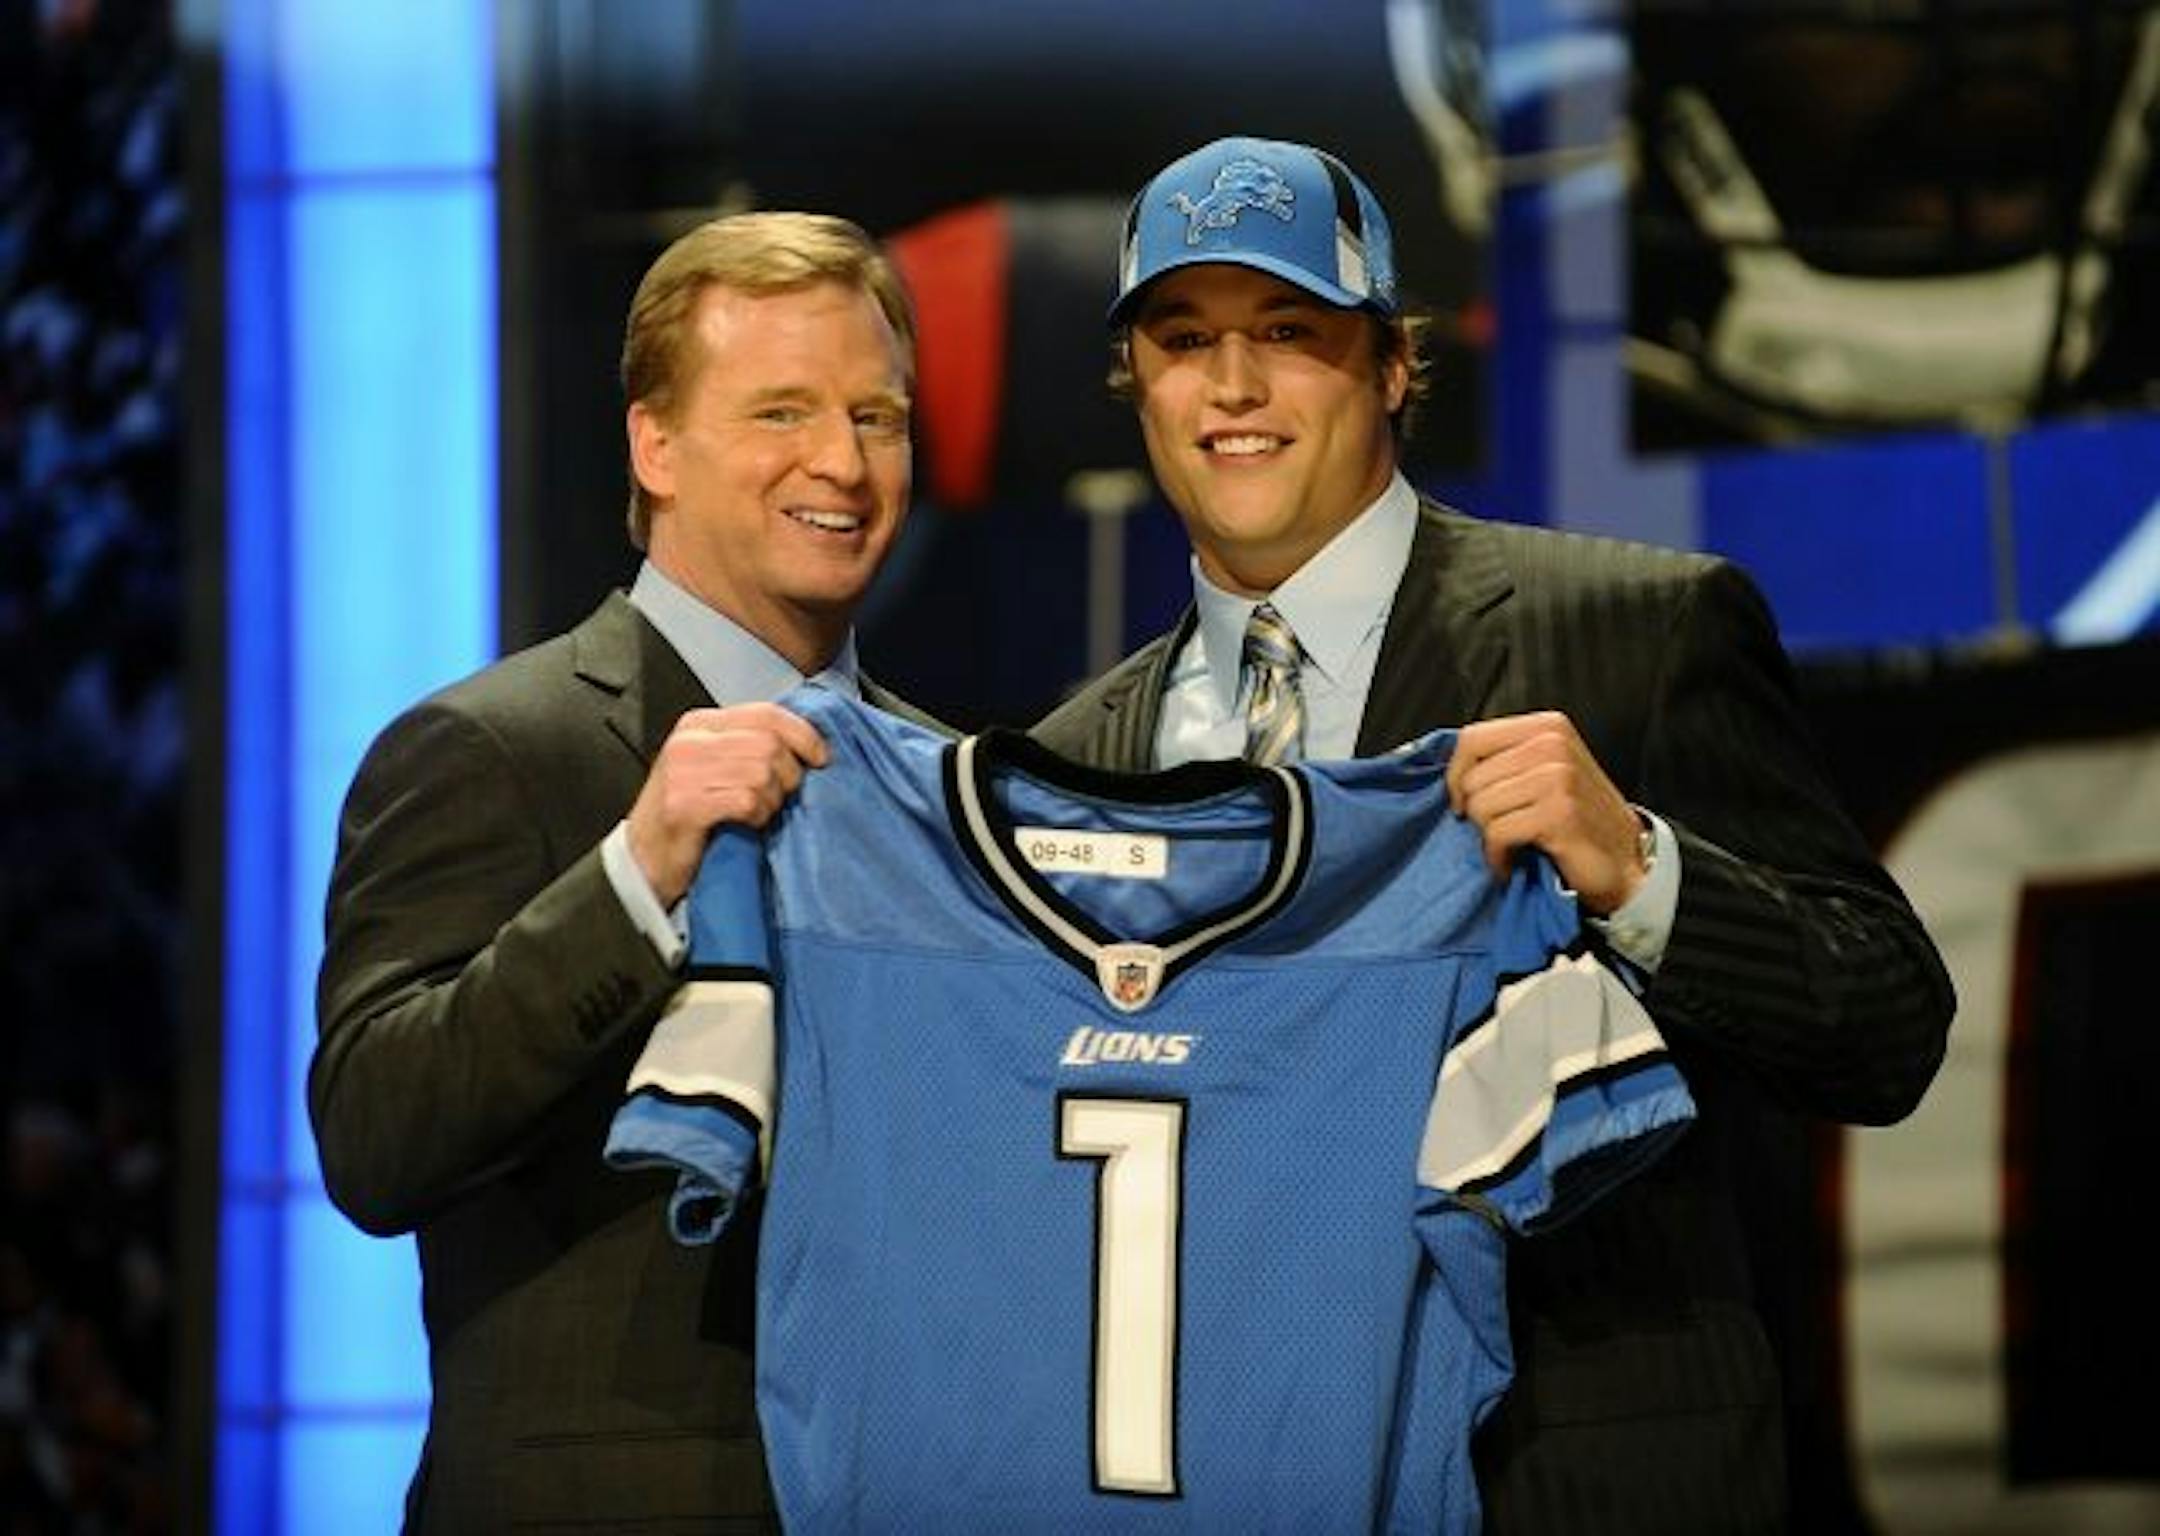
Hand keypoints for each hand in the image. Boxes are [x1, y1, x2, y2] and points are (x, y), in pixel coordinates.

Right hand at [625, 703, 828, 905]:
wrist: (644, 861)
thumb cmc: (689, 816)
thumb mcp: (715, 767)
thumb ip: (750, 747)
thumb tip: (810, 743)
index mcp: (699, 724)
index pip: (767, 714)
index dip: (804, 735)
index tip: (821, 758)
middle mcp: (689, 740)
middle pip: (770, 744)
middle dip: (789, 774)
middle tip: (782, 798)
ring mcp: (683, 771)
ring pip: (762, 772)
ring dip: (772, 799)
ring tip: (759, 813)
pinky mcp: (684, 804)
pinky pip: (746, 800)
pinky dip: (757, 815)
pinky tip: (747, 824)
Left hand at [1445, 710, 1647, 914]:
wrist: (1624, 859)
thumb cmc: (1577, 819)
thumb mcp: (1544, 772)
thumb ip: (1504, 759)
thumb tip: (1448, 767)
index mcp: (1546, 727)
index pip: (1471, 738)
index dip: (1456, 775)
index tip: (1463, 801)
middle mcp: (1553, 744)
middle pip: (1472, 778)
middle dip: (1477, 813)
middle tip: (1503, 830)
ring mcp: (1558, 776)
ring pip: (1481, 806)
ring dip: (1489, 837)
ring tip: (1512, 845)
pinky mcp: (1559, 812)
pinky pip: (1497, 833)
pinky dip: (1498, 856)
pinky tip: (1514, 861)